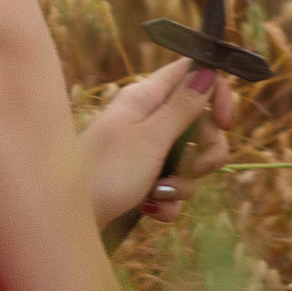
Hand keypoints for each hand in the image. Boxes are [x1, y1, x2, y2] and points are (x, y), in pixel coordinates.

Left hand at [78, 53, 234, 227]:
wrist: (66, 219)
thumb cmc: (105, 173)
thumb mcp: (150, 139)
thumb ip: (182, 108)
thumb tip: (207, 72)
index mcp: (147, 97)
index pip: (192, 74)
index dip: (216, 93)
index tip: (226, 123)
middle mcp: (147, 119)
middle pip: (199, 123)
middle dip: (206, 152)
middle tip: (197, 169)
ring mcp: (144, 151)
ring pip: (188, 161)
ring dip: (183, 183)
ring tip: (159, 193)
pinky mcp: (141, 180)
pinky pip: (171, 187)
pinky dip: (167, 202)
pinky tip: (150, 209)